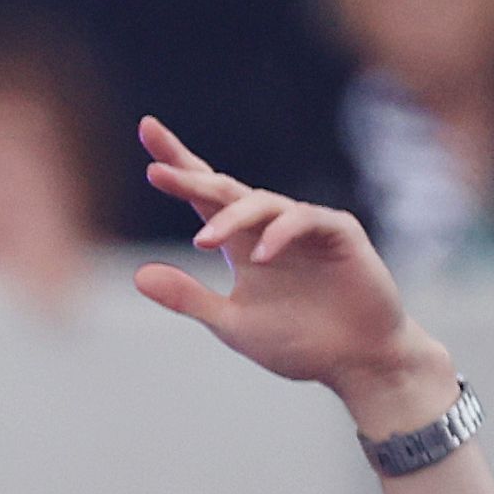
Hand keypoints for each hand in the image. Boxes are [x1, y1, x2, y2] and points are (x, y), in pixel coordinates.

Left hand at [129, 118, 457, 432]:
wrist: (356, 361)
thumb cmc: (297, 342)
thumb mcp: (231, 324)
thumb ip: (189, 298)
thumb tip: (137, 275)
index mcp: (240, 243)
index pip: (203, 197)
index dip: (178, 168)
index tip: (146, 132)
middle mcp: (268, 227)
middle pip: (223, 188)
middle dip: (189, 175)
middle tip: (156, 171)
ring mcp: (304, 227)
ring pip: (261, 202)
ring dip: (230, 219)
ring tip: (202, 242)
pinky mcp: (339, 232)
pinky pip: (305, 219)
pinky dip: (280, 234)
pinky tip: (261, 256)